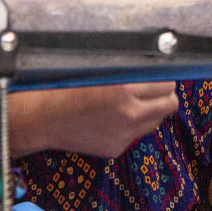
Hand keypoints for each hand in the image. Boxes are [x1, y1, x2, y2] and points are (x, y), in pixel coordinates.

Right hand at [9, 82, 177, 157]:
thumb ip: (128, 68)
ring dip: (152, 110)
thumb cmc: (64, 86)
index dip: (162, 77)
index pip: (166, 83)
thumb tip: (153, 63)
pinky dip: (133, 124)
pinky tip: (114, 116)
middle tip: (151, 87)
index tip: (157, 75)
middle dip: (163, 94)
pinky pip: (138, 133)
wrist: (42, 117)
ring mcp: (124, 134)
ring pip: (157, 120)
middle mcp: (129, 113)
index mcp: (124, 89)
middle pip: (169, 104)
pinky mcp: (117, 148)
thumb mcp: (99, 68)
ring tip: (132, 101)